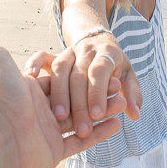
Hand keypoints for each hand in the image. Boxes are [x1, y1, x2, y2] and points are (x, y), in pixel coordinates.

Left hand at [0, 20, 120, 167]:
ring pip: (81, 119)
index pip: (59, 79)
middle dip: (98, 93)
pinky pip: (80, 143)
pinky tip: (117, 124)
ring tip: (123, 104)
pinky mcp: (52, 153)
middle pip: (74, 99)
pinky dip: (99, 134)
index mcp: (26, 89)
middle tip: (118, 86)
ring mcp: (44, 132)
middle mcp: (36, 110)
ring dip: (103, 112)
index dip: (81, 74)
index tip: (102, 68)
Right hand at [24, 33, 142, 138]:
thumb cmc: (115, 65)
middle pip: (79, 75)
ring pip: (60, 69)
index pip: (100, 72)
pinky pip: (42, 56)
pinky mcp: (55, 55)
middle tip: (81, 127)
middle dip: (80, 102)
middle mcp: (87, 50)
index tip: (97, 115)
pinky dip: (35, 63)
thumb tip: (135, 114)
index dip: (98, 93)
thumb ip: (132, 93)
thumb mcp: (128, 75)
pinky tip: (30, 75)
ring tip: (60, 116)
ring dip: (59, 93)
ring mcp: (69, 51)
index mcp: (108, 52)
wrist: (98, 40)